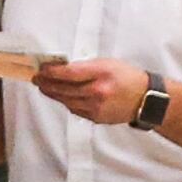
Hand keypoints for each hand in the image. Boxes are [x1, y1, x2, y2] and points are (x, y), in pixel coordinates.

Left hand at [29, 57, 151, 126]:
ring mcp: (96, 107)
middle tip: (36, 79)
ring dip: (53, 94)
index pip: (69, 73)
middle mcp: (98, 91)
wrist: (145, 99)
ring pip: (67, 101)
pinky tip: (61, 96)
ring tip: (44, 87)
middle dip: (47, 83)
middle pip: (64, 89)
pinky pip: (75, 110)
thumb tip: (62, 68)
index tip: (41, 69)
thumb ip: (85, 66)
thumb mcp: (108, 63)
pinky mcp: (96, 118)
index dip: (52, 72)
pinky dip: (66, 102)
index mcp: (101, 73)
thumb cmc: (127, 77)